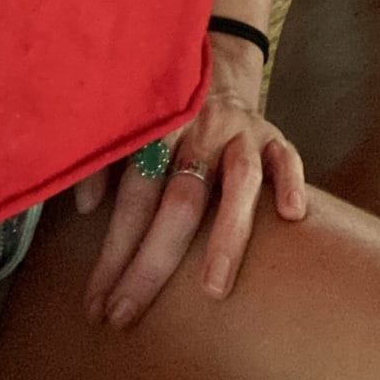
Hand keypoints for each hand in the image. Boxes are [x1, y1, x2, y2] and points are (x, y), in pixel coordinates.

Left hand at [74, 36, 305, 328]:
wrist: (214, 65)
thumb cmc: (164, 110)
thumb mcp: (128, 124)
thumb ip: (103, 161)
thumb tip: (87, 207)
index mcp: (158, 128)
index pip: (135, 196)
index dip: (114, 252)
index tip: (97, 303)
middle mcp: (200, 129)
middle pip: (180, 201)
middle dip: (152, 264)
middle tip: (125, 314)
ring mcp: (240, 132)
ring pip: (239, 182)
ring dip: (227, 234)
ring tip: (214, 289)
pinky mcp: (274, 134)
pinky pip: (287, 157)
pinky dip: (291, 182)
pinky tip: (292, 215)